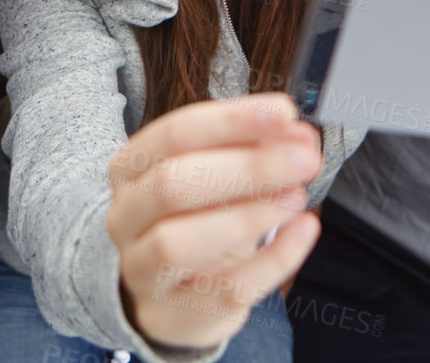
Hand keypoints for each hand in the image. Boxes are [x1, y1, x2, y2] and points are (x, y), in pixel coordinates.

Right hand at [107, 93, 322, 348]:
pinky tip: (304, 231)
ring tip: (296, 197)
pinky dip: (272, 260)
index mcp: (132, 167)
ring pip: (177, 243)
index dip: (232, 121)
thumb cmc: (198, 218)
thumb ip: (259, 149)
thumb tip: (300, 136)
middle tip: (303, 160)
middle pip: (171, 184)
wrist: (175, 294)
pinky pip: (225, 289)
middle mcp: (125, 217)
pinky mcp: (175, 314)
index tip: (284, 114)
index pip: (175, 134)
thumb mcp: (220, 175)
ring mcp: (142, 271)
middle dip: (246, 168)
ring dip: (247, 216)